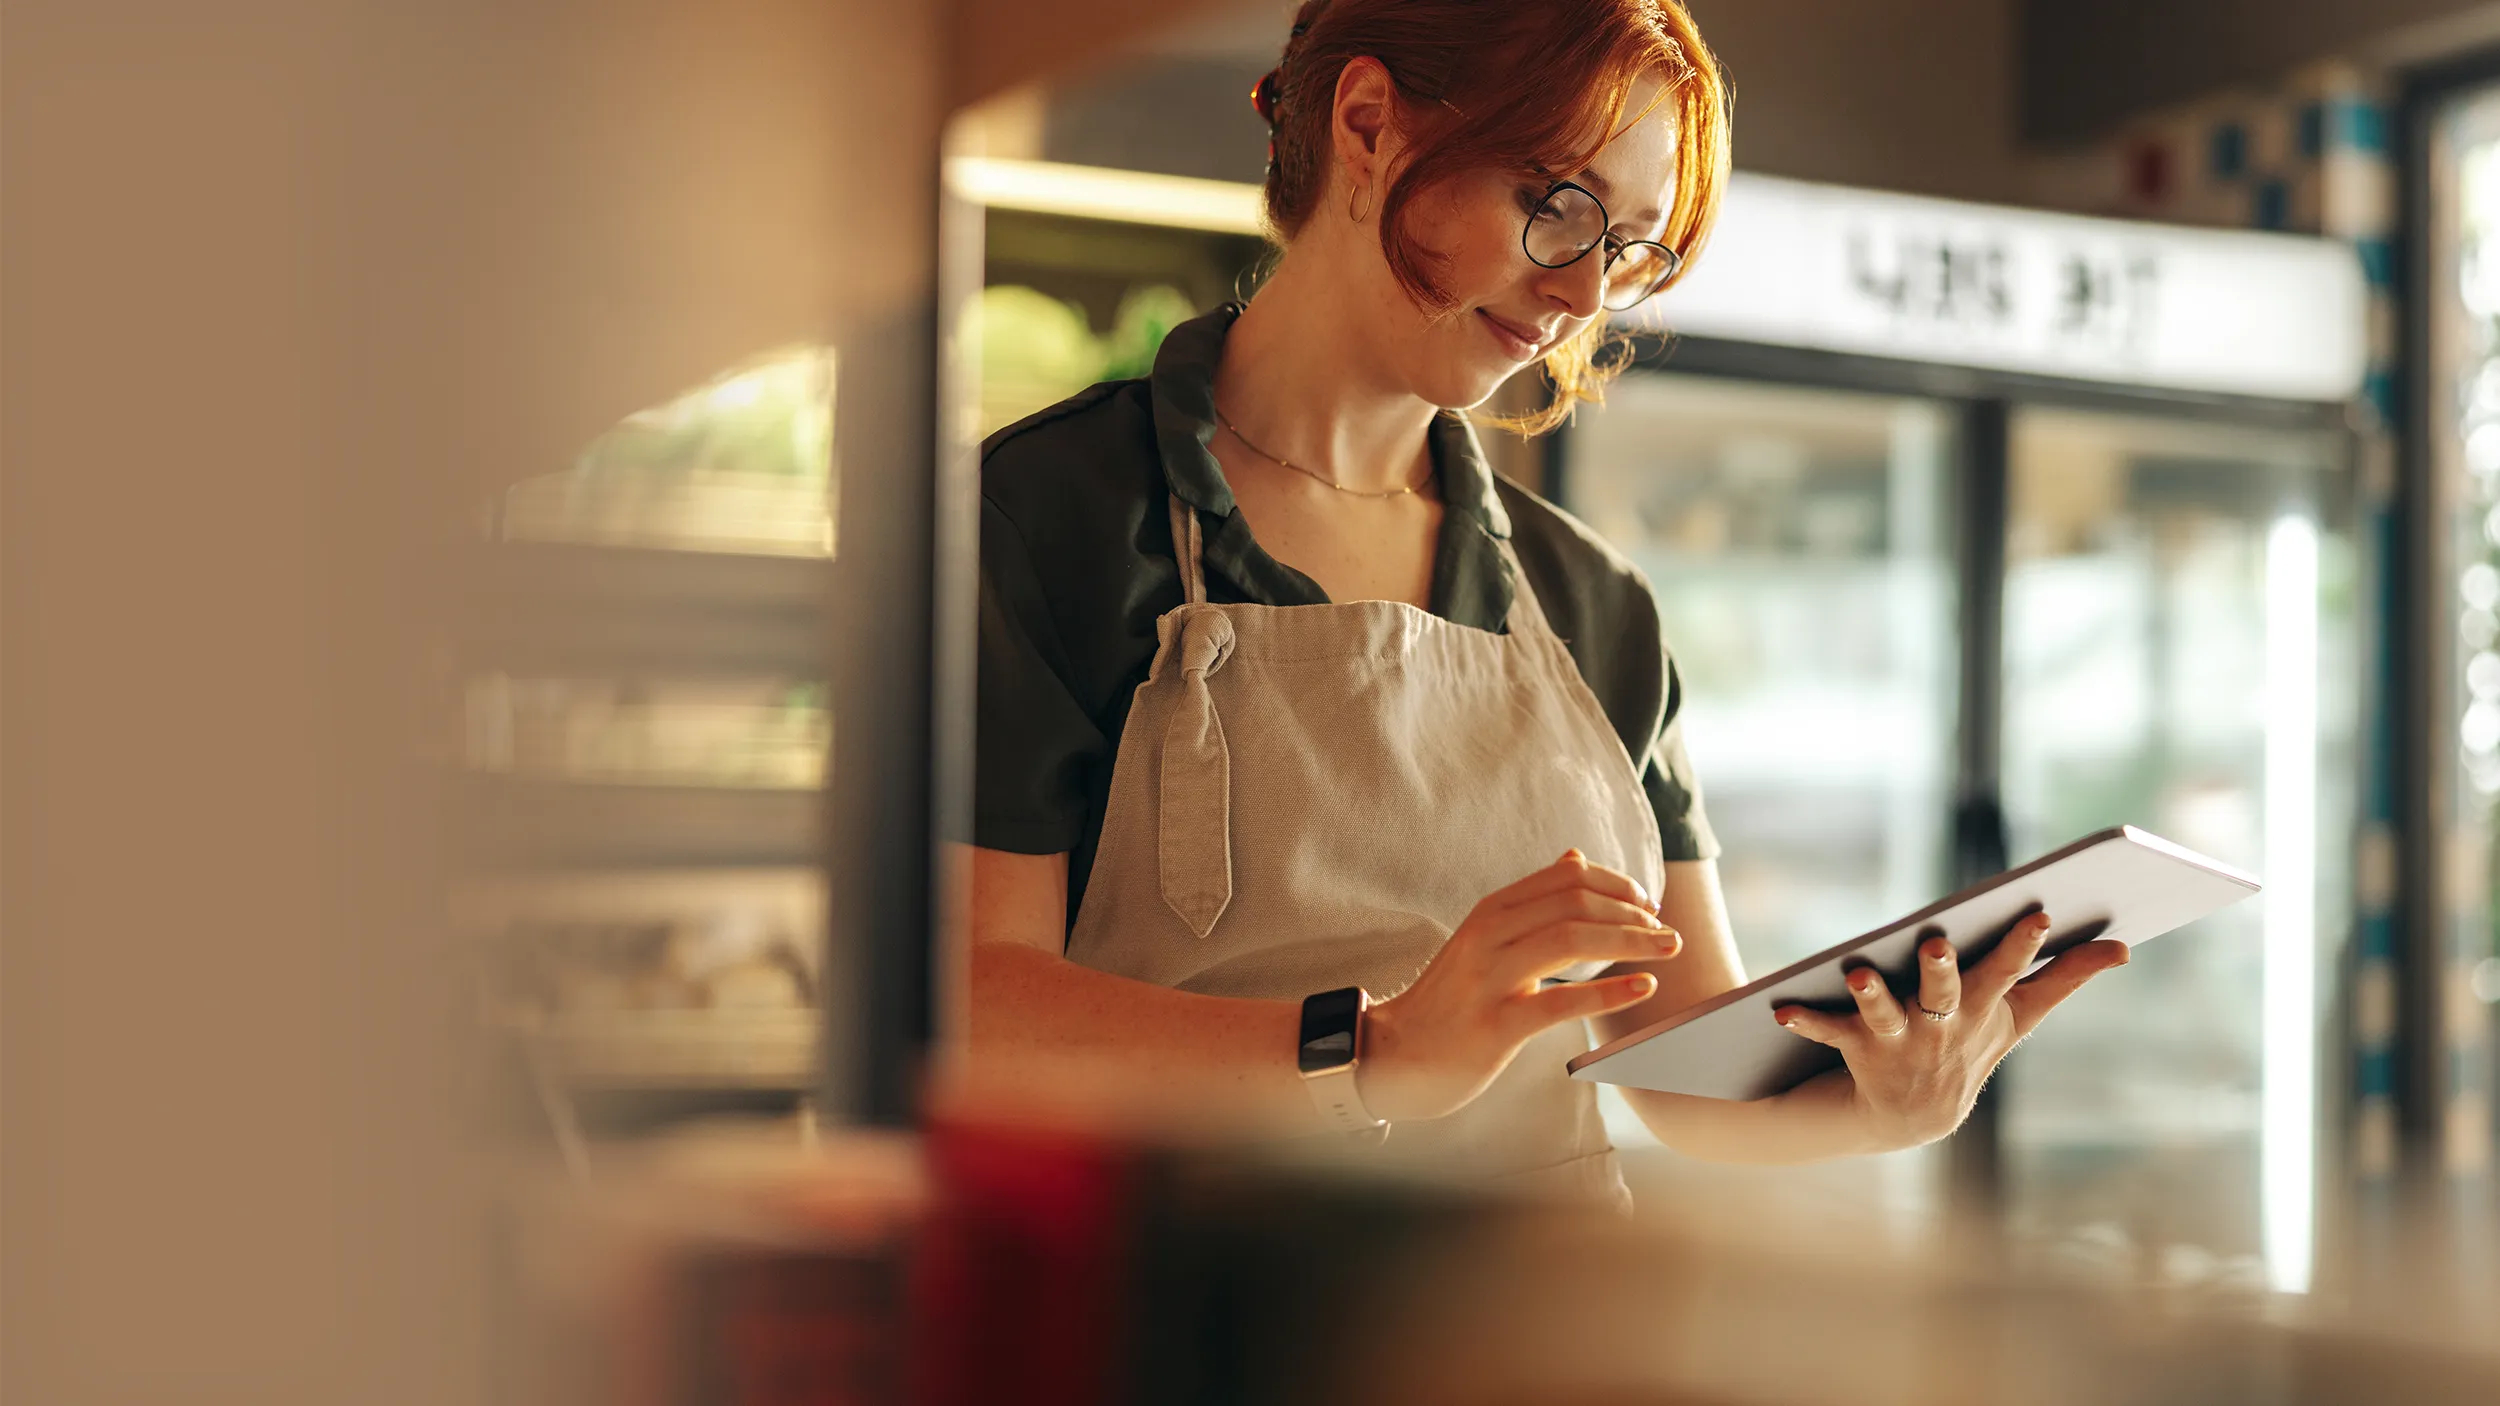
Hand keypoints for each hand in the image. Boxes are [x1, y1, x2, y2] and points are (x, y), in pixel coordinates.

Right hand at [1357, 850, 1680, 1122]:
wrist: (1394, 1054)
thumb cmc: (1452, 999)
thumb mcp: (1486, 939)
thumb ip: (1531, 901)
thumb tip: (1576, 858)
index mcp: (1491, 911)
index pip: (1565, 878)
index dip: (1616, 884)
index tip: (1647, 905)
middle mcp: (1488, 935)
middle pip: (1574, 903)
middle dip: (1632, 913)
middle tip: (1668, 932)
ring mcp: (1489, 978)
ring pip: (1571, 940)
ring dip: (1631, 941)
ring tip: (1668, 949)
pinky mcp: (1496, 1024)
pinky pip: (1561, 1001)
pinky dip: (1609, 992)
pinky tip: (1643, 987)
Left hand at [1771, 913, 2130, 1149]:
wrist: (1912, 1117)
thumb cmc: (1969, 1045)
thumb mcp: (2017, 1015)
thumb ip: (2066, 978)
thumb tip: (2123, 947)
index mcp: (1983, 1009)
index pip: (2008, 971)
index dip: (2023, 945)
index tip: (2039, 914)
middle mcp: (1943, 1026)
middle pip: (1945, 993)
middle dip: (1942, 970)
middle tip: (1936, 943)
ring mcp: (1900, 1041)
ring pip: (1885, 1013)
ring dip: (1871, 995)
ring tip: (1855, 972)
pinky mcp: (1858, 1049)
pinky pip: (1829, 1032)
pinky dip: (1805, 1019)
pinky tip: (1779, 1008)